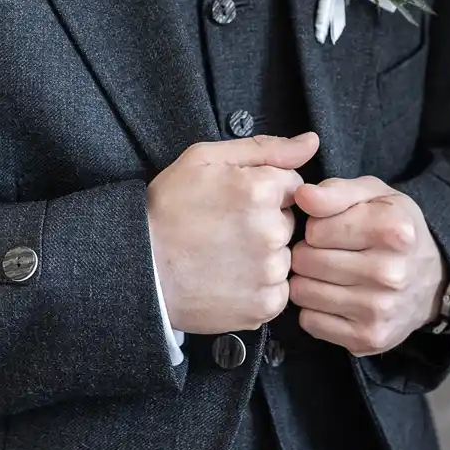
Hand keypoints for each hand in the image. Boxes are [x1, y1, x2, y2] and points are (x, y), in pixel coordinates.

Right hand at [147, 131, 316, 334]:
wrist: (138, 268)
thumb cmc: (167, 209)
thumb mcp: (206, 159)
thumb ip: (265, 148)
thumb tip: (311, 142)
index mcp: (261, 190)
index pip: (292, 186)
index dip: (266, 191)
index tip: (238, 201)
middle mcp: (270, 232)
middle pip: (288, 221)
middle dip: (266, 222)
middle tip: (226, 229)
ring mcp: (268, 272)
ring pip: (283, 256)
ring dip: (263, 256)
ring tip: (224, 255)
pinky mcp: (263, 306)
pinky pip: (277, 291)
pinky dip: (259, 286)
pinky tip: (229, 278)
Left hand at [289, 177, 445, 356]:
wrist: (433, 281)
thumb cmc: (394, 229)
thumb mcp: (374, 196)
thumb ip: (336, 190)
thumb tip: (302, 196)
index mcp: (393, 231)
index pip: (315, 228)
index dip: (317, 226)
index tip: (333, 229)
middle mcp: (390, 273)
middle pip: (306, 260)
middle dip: (309, 253)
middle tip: (328, 253)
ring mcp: (379, 310)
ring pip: (302, 292)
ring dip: (308, 281)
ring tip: (329, 274)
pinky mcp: (367, 339)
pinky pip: (310, 322)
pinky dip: (315, 309)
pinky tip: (335, 298)